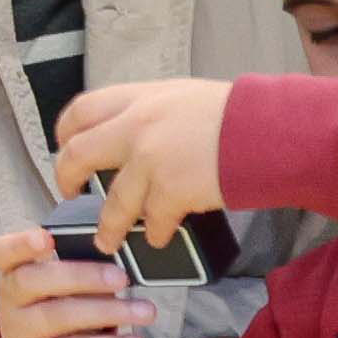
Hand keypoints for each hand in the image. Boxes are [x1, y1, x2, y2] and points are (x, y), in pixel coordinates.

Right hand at [0, 227, 144, 337]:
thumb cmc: (54, 309)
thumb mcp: (58, 287)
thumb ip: (79, 272)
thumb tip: (120, 268)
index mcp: (14, 271)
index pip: (3, 252)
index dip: (21, 244)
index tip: (46, 238)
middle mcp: (10, 299)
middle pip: (33, 281)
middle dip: (80, 277)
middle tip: (122, 278)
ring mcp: (19, 331)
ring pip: (58, 317)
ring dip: (107, 312)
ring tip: (144, 311)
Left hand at [49, 79, 235, 252]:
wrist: (272, 130)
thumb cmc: (240, 114)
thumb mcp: (185, 97)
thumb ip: (153, 113)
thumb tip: (134, 135)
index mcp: (139, 98)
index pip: (82, 111)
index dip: (66, 133)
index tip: (65, 148)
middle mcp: (136, 126)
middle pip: (78, 155)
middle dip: (66, 179)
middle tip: (70, 193)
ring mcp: (150, 160)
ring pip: (112, 202)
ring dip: (108, 226)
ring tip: (106, 239)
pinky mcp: (171, 190)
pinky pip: (151, 221)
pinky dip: (154, 233)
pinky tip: (157, 237)